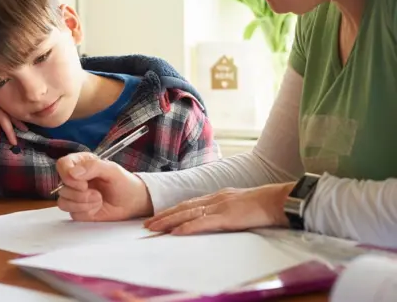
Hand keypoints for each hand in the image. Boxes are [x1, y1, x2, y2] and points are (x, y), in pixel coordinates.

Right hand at [55, 152, 153, 221]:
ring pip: (63, 202)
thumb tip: (73, 173)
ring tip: (98, 199)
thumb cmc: (124, 183)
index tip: (83, 183)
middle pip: (62, 187)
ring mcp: (74, 195)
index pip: (62, 165)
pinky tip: (97, 207)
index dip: (68, 175)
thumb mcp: (112, 170)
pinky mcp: (77, 209)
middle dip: (81, 193)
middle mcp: (75, 179)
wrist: (132, 202)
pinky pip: (72, 213)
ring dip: (84, 203)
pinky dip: (86, 212)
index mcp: (80, 163)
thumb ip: (93, 167)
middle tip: (97, 192)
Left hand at [144, 183, 294, 234]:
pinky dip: (186, 227)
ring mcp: (219, 206)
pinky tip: (175, 232)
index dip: (173, 210)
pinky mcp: (226, 216)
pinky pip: (202, 222)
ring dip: (168, 221)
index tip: (159, 216)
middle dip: (164, 216)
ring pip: (187, 214)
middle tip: (147, 224)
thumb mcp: (240, 204)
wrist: (279, 200)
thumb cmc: (264, 204)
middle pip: (183, 207)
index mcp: (218, 196)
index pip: (190, 203)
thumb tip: (217, 217)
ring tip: (154, 228)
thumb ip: (227, 209)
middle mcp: (215, 198)